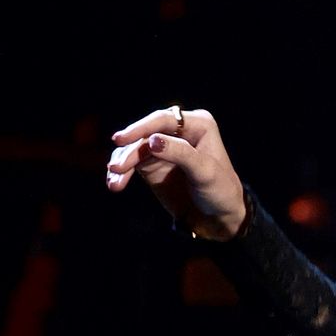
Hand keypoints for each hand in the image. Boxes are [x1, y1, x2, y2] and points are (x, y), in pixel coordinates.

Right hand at [104, 106, 246, 239]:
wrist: (217, 215)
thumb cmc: (220, 190)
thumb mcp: (205, 172)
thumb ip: (181, 154)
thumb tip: (152, 140)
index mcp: (198, 124)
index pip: (165, 120)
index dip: (141, 128)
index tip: (121, 140)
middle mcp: (179, 130)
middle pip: (145, 133)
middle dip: (129, 151)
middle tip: (116, 168)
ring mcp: (163, 146)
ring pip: (134, 148)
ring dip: (121, 164)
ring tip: (115, 183)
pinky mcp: (151, 162)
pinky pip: (130, 162)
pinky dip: (121, 172)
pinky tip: (115, 183)